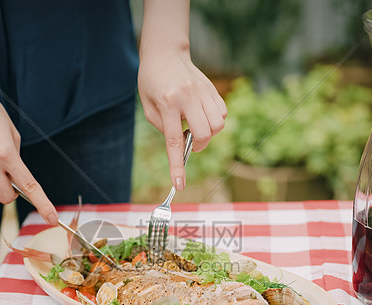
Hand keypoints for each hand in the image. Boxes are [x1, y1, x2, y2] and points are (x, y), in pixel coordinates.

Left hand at [138, 49, 226, 190]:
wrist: (165, 53)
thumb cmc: (152, 83)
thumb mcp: (149, 107)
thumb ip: (164, 128)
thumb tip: (183, 145)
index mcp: (167, 103)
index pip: (174, 141)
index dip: (177, 166)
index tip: (179, 185)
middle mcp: (187, 97)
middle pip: (204, 134)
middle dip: (199, 145)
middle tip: (189, 141)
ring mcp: (202, 91)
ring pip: (218, 125)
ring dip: (208, 132)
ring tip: (195, 124)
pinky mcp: (212, 89)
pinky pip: (222, 114)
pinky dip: (215, 120)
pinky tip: (202, 114)